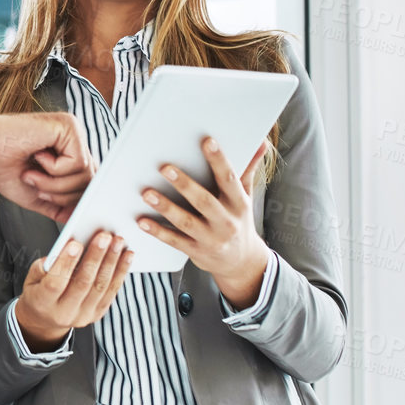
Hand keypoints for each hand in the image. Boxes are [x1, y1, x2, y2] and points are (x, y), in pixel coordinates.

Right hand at [0, 109, 93, 223]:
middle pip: (90, 181)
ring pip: (85, 174)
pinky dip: (54, 169)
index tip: (47, 198)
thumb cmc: (4, 167)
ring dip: (55, 183)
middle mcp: (74, 139)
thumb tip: (76, 218)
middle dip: (62, 194)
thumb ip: (59, 206)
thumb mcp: (37, 194)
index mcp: (68, 151)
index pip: (87, 182)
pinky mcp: (70, 126)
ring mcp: (74, 131)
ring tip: (33, 174)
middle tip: (36, 187)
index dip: (71, 197)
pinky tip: (36, 157)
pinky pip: (78, 162)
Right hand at [14, 229, 131, 352]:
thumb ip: (45, 265)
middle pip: (83, 283)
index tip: (75, 243)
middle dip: (95, 257)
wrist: (46, 319)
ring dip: (112, 261)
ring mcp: (83, 316)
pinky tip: (126, 256)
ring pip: (101, 286)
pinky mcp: (97, 313)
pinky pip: (111, 291)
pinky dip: (121, 271)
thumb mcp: (31, 278)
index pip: (55, 284)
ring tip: (118, 242)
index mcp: (42, 303)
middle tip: (104, 236)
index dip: (65, 263)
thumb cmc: (38, 292)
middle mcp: (64, 313)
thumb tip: (65, 247)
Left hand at [137, 137, 272, 307]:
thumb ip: (247, 170)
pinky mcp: (195, 251)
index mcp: (239, 204)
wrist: (241, 262)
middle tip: (165, 168)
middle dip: (184, 184)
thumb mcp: (246, 197)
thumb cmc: (238, 221)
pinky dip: (158, 231)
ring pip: (186, 222)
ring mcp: (210, 239)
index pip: (229, 179)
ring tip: (147, 193)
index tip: (207, 142)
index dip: (219, 160)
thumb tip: (261, 142)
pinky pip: (174, 240)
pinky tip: (142, 220)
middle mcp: (226, 222)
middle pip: (204, 201)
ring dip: (165, 207)